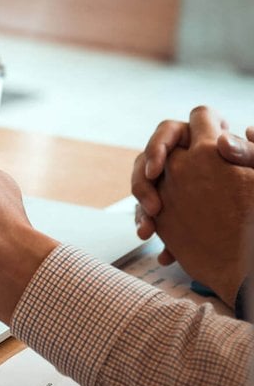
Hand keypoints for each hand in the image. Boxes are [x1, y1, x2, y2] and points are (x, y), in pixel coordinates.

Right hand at [132, 111, 253, 263]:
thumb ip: (247, 152)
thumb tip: (223, 141)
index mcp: (198, 140)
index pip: (169, 132)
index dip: (157, 147)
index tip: (157, 170)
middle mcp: (180, 159)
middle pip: (146, 162)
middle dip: (143, 184)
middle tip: (154, 207)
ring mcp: (171, 184)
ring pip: (144, 190)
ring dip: (141, 211)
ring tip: (149, 231)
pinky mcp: (169, 208)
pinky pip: (150, 216)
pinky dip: (152, 231)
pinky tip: (165, 252)